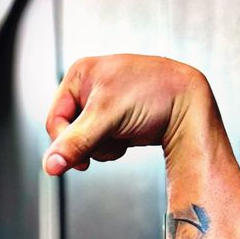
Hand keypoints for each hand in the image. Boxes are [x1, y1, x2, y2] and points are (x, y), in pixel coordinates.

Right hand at [43, 55, 208, 174]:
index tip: (79, 160)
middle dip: (89, 142)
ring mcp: (104, 102)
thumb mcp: (107, 118)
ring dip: (101, 146)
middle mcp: (90, 85)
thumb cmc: (153, 94)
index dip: (65, 143)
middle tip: (108, 142)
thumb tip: (50, 165)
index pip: (55, 118)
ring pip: (84, 139)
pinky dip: (112, 145)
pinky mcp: (116, 116)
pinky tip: (128, 136)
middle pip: (69, 130)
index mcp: (81, 73)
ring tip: (122, 134)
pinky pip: (100, 140)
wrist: (189, 104)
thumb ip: (75, 143)